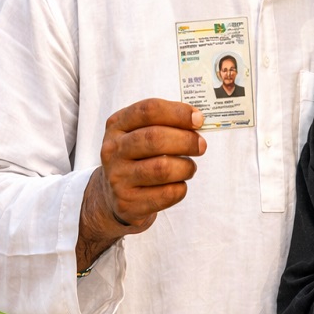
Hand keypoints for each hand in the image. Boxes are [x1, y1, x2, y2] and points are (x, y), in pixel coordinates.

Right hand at [76, 99, 205, 270]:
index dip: (178, 112)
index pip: (148, 110)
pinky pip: (166, 194)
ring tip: (190, 168)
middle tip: (201, 145)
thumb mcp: (139, 133)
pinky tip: (178, 185)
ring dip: (185, 167)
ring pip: (162, 168)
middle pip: (155, 138)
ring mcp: (118, 178)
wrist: (113, 197)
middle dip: (186, 140)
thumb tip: (197, 120)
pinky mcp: (127, 203)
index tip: (198, 119)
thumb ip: (164, 122)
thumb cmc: (136, 158)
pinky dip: (180, 188)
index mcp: (117, 125)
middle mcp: (113, 150)